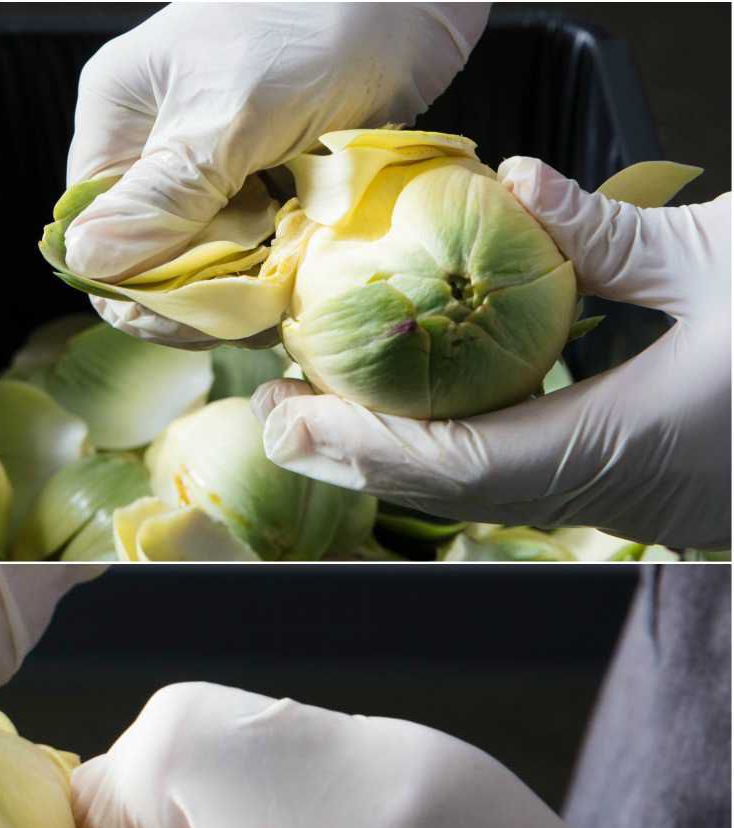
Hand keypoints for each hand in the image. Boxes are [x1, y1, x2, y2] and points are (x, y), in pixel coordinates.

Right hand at [65, 2, 487, 344]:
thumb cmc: (314, 28)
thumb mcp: (232, 119)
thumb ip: (163, 197)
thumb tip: (86, 264)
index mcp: (119, 119)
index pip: (93, 230)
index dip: (128, 284)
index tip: (181, 316)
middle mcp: (155, 146)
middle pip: (145, 256)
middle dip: (190, 295)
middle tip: (245, 312)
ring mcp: (211, 167)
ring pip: (201, 263)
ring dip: (238, 292)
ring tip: (278, 302)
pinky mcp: (265, 181)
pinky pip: (250, 250)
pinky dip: (271, 273)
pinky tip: (296, 285)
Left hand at [255, 161, 732, 549]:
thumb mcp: (731, 258)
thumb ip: (615, 236)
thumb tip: (522, 187)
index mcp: (626, 448)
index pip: (455, 464)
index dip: (362, 446)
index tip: (287, 420)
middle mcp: (619, 492)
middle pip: (457, 487)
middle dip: (361, 454)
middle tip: (281, 413)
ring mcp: (640, 498)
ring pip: (492, 487)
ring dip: (408, 451)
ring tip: (335, 407)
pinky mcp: (655, 482)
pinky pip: (536, 474)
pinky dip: (469, 443)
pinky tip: (437, 405)